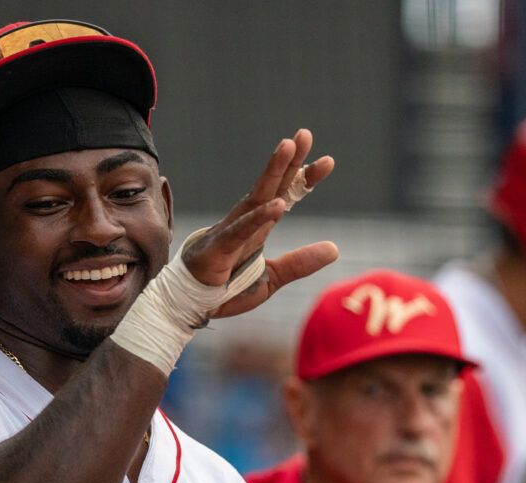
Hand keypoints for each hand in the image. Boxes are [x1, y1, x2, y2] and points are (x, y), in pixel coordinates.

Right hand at [179, 129, 337, 316]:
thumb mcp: (271, 279)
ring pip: (255, 197)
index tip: (327, 161)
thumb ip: (300, 264)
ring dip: (272, 172)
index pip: (285, 196)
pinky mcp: (218, 248)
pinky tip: (278, 205)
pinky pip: (241, 230)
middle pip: (271, 186)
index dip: (304, 179)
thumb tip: (335, 249)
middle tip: (305, 134)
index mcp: (260, 227)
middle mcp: (246, 223)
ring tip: (288, 148)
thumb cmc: (226, 289)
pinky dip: (259, 218)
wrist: (190, 306)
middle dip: (288, 161)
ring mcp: (231, 232)